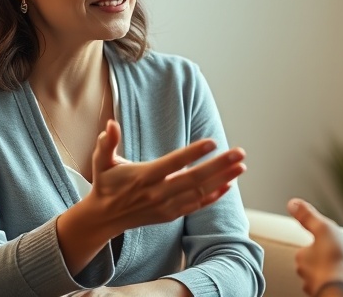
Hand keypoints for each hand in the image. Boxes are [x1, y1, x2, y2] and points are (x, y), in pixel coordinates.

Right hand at [88, 119, 245, 232]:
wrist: (104, 218)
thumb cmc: (105, 183)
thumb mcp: (100, 161)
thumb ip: (107, 143)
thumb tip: (111, 124)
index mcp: (144, 177)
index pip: (173, 164)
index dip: (193, 153)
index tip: (212, 143)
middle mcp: (158, 193)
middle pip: (194, 179)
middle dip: (219, 165)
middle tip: (239, 153)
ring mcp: (167, 206)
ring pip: (199, 192)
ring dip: (222, 178)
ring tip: (241, 166)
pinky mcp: (171, 214)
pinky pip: (197, 205)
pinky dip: (214, 196)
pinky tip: (229, 184)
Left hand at [287, 198, 342, 295]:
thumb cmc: (334, 259)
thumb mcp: (323, 228)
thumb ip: (308, 216)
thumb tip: (292, 203)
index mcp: (302, 258)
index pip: (307, 248)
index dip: (320, 243)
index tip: (329, 241)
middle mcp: (307, 275)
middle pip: (315, 263)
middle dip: (324, 258)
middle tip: (336, 253)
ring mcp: (318, 286)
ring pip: (323, 276)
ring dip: (332, 271)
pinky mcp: (331, 293)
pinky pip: (334, 285)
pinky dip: (340, 281)